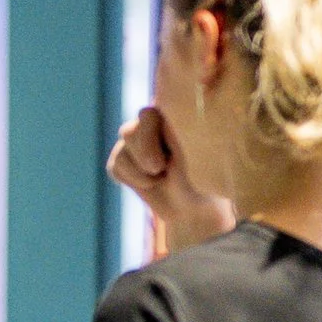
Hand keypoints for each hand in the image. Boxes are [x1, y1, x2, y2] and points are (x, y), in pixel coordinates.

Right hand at [108, 107, 233, 250]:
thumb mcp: (197, 154)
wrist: (196, 207)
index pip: (147, 115)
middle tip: (161, 170)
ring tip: (162, 177)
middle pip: (129, 133)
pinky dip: (132, 180)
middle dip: (144, 157)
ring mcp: (136, 140)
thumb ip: (175, 133)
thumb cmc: (205, 177)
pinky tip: (150, 183)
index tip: (163, 164)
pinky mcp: (124, 159)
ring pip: (121, 153)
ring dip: (141, 174)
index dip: (149, 142)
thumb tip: (153, 116)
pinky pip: (115, 167)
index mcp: (173, 114)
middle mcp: (152, 122)